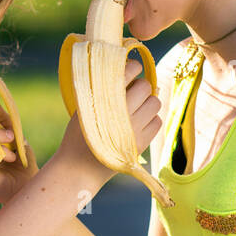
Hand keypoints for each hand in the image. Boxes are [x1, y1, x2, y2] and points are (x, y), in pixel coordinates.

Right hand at [54, 58, 161, 181]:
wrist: (80, 168)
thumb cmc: (78, 134)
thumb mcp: (83, 106)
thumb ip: (100, 89)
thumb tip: (126, 69)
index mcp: (103, 99)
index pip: (128, 72)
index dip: (132, 67)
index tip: (131, 68)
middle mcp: (120, 113)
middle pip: (145, 87)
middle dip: (140, 86)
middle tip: (131, 92)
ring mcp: (133, 130)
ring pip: (155, 103)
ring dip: (147, 102)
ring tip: (136, 108)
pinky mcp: (141, 144)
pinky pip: (157, 122)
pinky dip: (150, 119)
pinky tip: (139, 122)